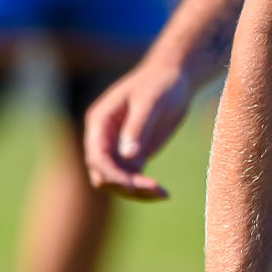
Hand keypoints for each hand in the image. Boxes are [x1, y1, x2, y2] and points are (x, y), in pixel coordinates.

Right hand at [83, 58, 193, 201]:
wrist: (175, 77)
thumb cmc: (160, 83)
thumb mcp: (150, 101)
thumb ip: (137, 127)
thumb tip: (127, 157)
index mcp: (100, 122)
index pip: (96, 156)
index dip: (111, 174)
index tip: (132, 185)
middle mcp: (103, 138)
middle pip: (104, 173)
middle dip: (125, 186)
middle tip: (155, 189)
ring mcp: (117, 148)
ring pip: (118, 181)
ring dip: (136, 192)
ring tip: (162, 194)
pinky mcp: (134, 156)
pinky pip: (133, 179)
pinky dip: (145, 190)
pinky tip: (163, 194)